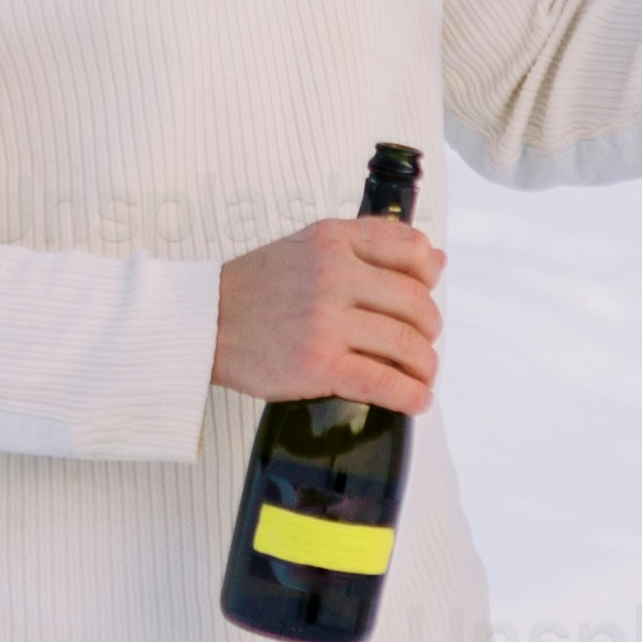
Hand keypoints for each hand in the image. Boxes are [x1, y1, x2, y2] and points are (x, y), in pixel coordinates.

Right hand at [211, 214, 442, 413]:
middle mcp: (333, 275)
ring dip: (425, 365)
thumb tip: (436, 260)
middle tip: (421, 342)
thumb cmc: (256, 288)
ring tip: (421, 374)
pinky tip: (417, 400)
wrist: (205, 323)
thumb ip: (371, 247)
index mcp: (334, 240)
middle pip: (415, 302)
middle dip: (429, 328)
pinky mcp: (318, 365)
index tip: (427, 292)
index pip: (411, 249)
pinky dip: (410, 395)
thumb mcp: (311, 246)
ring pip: (406, 343)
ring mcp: (326, 321)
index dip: (429, 276)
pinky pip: (382, 382)